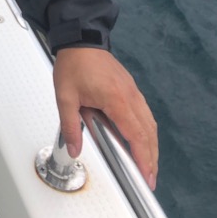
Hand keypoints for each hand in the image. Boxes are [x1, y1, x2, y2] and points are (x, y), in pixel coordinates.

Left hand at [53, 47, 158, 189]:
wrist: (79, 39)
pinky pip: (145, 113)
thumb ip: (70, 126)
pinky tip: (143, 139)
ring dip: (151, 145)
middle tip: (150, 178)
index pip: (136, 135)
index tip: (147, 176)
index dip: (143, 158)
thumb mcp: (65, 96)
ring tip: (148, 164)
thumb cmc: (73, 64)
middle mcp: (130, 96)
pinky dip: (147, 130)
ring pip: (150, 123)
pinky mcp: (131, 87)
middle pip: (148, 133)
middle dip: (151, 158)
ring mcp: (133, 90)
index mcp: (116, 99)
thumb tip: (74, 149)